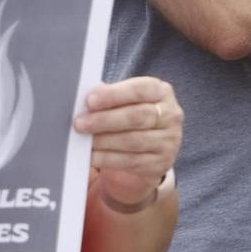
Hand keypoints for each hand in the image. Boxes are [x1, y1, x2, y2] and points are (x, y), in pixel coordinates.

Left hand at [76, 77, 180, 210]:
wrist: (147, 151)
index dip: (114, 95)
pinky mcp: (160, 162)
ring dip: (104, 141)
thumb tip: (87, 98)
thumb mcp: (125, 103)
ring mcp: (169, 140)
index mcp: (162, 92)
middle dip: (105, 120)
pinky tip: (92, 156)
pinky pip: (131, 160)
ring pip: (134, 140)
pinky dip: (107, 159)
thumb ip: (109, 98)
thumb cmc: (129, 120)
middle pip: (138, 116)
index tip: (90, 101)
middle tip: (80, 124)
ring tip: (84, 141)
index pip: (141, 89)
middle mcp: (171, 115)